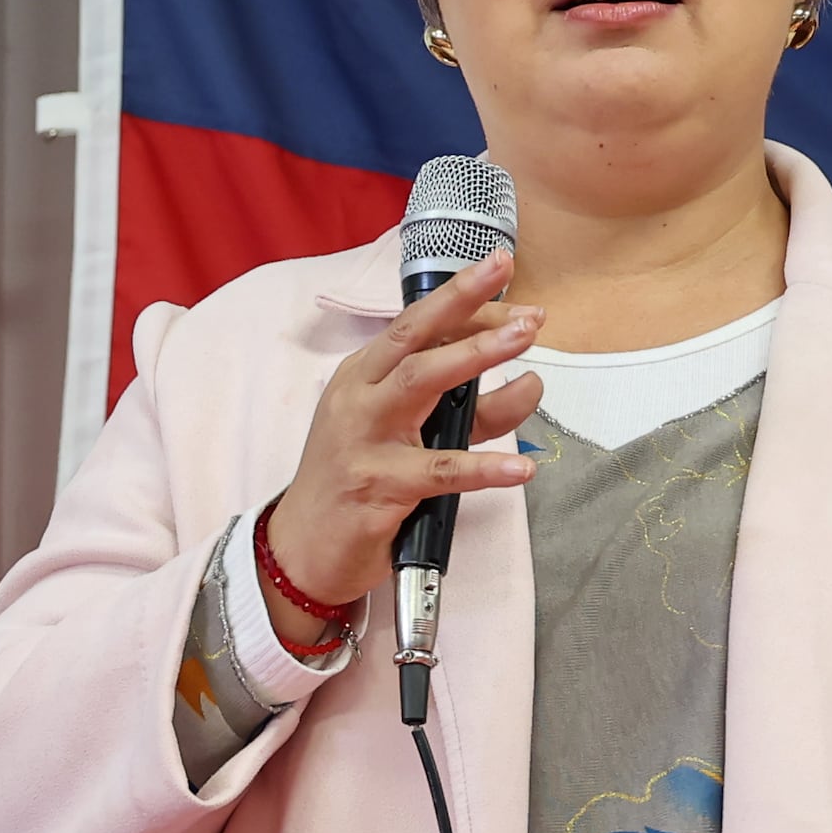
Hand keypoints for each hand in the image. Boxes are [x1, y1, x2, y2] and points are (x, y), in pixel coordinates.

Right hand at [254, 251, 543, 647]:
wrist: (302, 548)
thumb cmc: (357, 482)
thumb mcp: (406, 434)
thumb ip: (463, 408)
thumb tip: (528, 384)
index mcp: (363, 374)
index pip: (416, 324)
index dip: (465, 303)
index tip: (507, 284)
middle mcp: (359, 396)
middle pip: (414, 337)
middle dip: (467, 309)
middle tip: (527, 308)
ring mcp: (363, 439)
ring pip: (419, 385)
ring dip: (476, 364)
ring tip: (529, 363)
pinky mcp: (375, 487)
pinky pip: (437, 473)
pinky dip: (482, 469)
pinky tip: (518, 468)